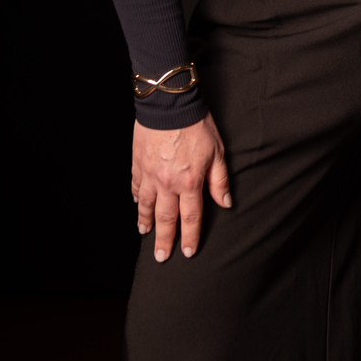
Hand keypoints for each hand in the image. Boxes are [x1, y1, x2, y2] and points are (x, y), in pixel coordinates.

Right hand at [132, 113, 230, 259]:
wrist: (169, 104)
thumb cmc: (196, 125)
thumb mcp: (217, 153)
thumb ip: (219, 181)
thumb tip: (225, 203)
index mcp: (189, 182)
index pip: (190, 217)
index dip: (190, 237)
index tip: (187, 252)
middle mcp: (167, 183)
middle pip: (165, 218)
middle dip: (164, 240)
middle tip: (161, 257)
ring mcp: (149, 174)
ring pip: (146, 205)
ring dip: (146, 222)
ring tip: (145, 234)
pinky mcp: (138, 163)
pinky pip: (135, 185)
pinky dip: (136, 197)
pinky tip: (136, 204)